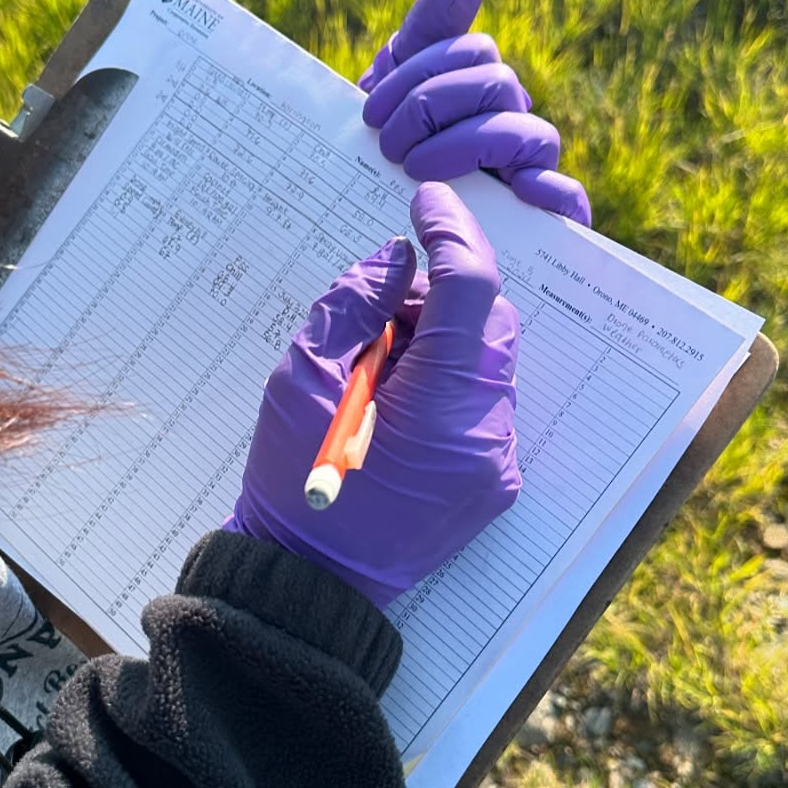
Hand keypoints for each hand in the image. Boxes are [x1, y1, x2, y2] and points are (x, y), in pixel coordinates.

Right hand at [225, 183, 519, 608]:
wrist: (308, 587)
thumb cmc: (293, 487)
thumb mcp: (300, 379)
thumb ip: (353, 304)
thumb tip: (398, 258)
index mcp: (441, 405)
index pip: (471, 288)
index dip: (451, 233)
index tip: (428, 201)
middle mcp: (486, 433)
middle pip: (489, 323)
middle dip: (437, 302)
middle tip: (373, 322)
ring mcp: (495, 462)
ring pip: (488, 361)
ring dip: (439, 344)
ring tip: (373, 375)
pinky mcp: (491, 482)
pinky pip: (482, 401)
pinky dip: (444, 384)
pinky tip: (392, 408)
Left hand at [361, 0, 590, 223]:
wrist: (388, 249)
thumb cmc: (393, 165)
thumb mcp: (395, 97)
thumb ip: (429, 31)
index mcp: (477, 88)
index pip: (470, 50)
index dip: (419, 72)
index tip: (370, 112)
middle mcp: (511, 120)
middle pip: (495, 82)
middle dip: (432, 105)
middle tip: (387, 144)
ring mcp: (531, 167)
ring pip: (526, 130)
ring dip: (465, 144)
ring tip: (417, 170)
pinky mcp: (546, 217)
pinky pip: (568, 196)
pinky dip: (549, 192)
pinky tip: (516, 190)